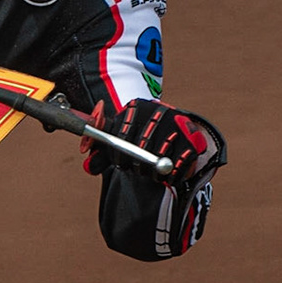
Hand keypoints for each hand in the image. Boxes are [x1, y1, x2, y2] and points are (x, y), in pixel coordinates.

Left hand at [83, 99, 220, 181]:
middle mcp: (157, 110)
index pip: (122, 137)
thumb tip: (88, 167)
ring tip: (151, 170)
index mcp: (135, 107)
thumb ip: (99, 154)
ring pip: (159, 158)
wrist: (170, 129)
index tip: (121, 164)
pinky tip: (168, 173)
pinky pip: (179, 166)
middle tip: (137, 169)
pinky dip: (172, 176)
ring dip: (153, 172)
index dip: (119, 157)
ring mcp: (177, 122)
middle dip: (136, 165)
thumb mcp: (115, 140)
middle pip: (141, 147)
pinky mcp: (193, 138)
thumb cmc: (136, 136)